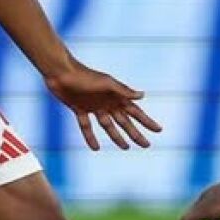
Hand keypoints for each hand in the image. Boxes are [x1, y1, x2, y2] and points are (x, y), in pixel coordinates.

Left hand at [44, 62, 161, 151]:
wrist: (60, 71)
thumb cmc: (84, 75)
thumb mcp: (106, 83)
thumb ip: (123, 90)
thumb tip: (143, 95)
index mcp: (116, 96)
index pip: (136, 112)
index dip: (147, 121)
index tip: (158, 130)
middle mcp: (107, 102)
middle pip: (125, 122)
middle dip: (136, 134)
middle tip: (146, 145)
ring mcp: (94, 107)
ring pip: (108, 126)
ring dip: (117, 137)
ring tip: (126, 148)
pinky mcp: (79, 109)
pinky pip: (86, 126)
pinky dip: (90, 137)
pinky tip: (96, 148)